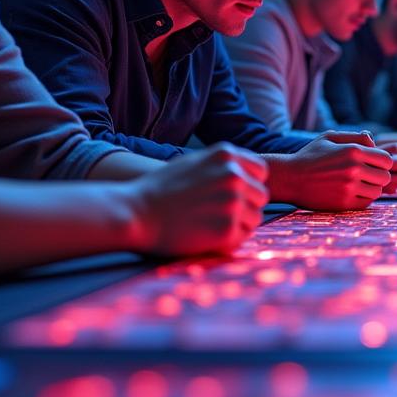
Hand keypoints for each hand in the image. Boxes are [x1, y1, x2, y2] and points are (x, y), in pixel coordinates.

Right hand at [130, 142, 267, 256]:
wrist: (136, 213)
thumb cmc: (162, 190)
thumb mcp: (194, 161)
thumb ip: (223, 165)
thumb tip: (248, 174)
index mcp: (226, 155)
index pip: (260, 172)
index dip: (248, 185)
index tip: (229, 195)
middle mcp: (234, 175)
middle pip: (260, 196)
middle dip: (245, 206)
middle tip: (216, 213)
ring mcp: (232, 202)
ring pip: (255, 218)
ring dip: (238, 224)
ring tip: (209, 224)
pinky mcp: (227, 229)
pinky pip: (243, 237)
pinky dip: (228, 241)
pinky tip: (206, 236)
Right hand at [267, 131, 393, 210]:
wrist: (290, 178)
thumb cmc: (310, 156)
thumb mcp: (330, 137)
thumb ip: (355, 137)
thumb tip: (374, 143)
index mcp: (353, 151)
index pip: (387, 159)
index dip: (382, 161)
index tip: (373, 163)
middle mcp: (354, 169)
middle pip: (385, 176)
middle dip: (379, 175)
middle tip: (367, 174)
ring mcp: (349, 188)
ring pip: (377, 191)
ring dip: (371, 187)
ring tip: (359, 183)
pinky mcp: (343, 203)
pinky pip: (366, 203)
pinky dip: (363, 198)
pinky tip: (352, 192)